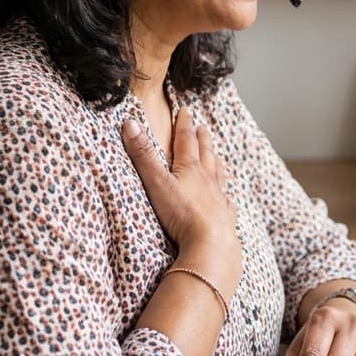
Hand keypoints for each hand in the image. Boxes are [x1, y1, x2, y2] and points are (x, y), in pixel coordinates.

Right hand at [122, 108, 239, 257]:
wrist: (212, 243)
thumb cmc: (182, 213)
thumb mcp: (157, 182)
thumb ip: (143, 155)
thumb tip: (129, 123)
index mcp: (190, 169)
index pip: (186, 141)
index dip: (184, 125)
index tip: (186, 111)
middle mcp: (208, 180)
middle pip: (205, 154)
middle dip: (202, 139)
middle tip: (203, 127)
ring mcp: (218, 199)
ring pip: (217, 175)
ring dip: (215, 162)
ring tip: (216, 155)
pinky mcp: (224, 218)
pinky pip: (226, 203)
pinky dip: (224, 196)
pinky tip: (226, 198)